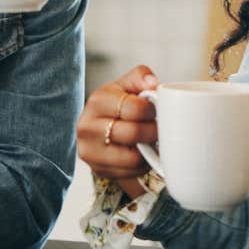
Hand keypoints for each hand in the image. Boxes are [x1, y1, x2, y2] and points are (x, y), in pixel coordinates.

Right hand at [77, 66, 159, 196]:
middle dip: (154, 131)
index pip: (133, 108)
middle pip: (134, 133)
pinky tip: (141, 152)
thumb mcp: (127, 85)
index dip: (152, 110)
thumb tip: (153, 84)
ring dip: (149, 150)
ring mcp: (90, 151)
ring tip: (151, 140)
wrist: (98, 127)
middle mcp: (88, 126)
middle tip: (160, 128)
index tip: (156, 110)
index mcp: (97, 101)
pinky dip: (142, 164)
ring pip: (133, 157)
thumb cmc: (117, 104)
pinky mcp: (98, 169)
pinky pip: (130, 172)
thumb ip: (141, 76)